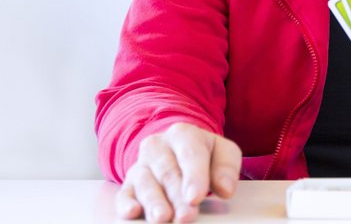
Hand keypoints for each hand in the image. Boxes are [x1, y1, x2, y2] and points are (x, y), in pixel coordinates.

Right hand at [115, 122, 240, 221]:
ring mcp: (140, 165)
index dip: (194, 176)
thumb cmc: (203, 153)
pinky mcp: (128, 184)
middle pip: (168, 172)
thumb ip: (226, 167)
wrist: (175, 148)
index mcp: (183, 134)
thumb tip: (226, 189)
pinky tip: (132, 212)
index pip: (190, 154)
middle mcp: (157, 147)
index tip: (196, 196)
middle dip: (176, 196)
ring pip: (146, 184)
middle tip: (186, 216)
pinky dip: (126, 204)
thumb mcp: (222, 152)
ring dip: (154, 203)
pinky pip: (124, 194)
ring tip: (162, 218)